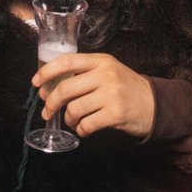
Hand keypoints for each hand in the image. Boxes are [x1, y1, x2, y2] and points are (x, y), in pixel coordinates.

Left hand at [34, 52, 155, 139]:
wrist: (155, 104)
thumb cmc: (127, 88)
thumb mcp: (109, 70)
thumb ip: (86, 72)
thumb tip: (53, 85)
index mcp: (101, 60)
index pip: (67, 61)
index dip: (47, 72)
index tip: (36, 82)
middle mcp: (105, 74)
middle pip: (66, 88)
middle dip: (52, 102)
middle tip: (47, 111)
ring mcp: (111, 94)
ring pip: (74, 109)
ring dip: (68, 119)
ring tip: (73, 121)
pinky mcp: (115, 114)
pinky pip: (87, 124)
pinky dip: (81, 130)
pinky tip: (84, 129)